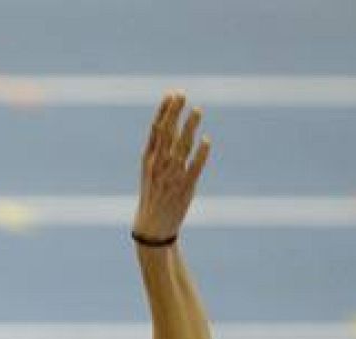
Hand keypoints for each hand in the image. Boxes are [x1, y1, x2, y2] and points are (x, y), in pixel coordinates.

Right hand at [133, 92, 210, 242]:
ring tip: (197, 110)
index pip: (156, 130)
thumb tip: (172, 125)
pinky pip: (193, 168)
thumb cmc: (154, 195)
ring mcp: (171, 176)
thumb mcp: (152, 170)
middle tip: (182, 94)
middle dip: (173, 113)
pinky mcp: (184, 187)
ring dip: (188, 128)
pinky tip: (207, 141)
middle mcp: (158, 165)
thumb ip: (163, 148)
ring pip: (180, 147)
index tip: (172, 94)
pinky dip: (200, 155)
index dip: (164, 111)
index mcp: (149, 159)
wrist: (152, 226)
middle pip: (166, 134)